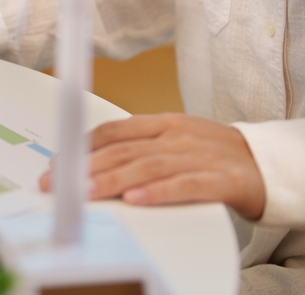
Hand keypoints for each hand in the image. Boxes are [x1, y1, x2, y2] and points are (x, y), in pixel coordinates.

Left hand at [39, 114, 264, 219]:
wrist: (266, 163)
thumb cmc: (210, 153)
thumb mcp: (171, 139)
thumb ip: (136, 147)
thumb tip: (90, 161)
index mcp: (161, 123)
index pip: (113, 131)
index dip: (82, 147)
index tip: (58, 164)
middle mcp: (176, 136)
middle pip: (124, 150)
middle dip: (86, 168)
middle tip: (59, 184)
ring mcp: (199, 156)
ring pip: (148, 166)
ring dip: (113, 180)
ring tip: (87, 192)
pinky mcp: (222, 180)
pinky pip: (186, 185)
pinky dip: (159, 192)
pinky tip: (136, 199)